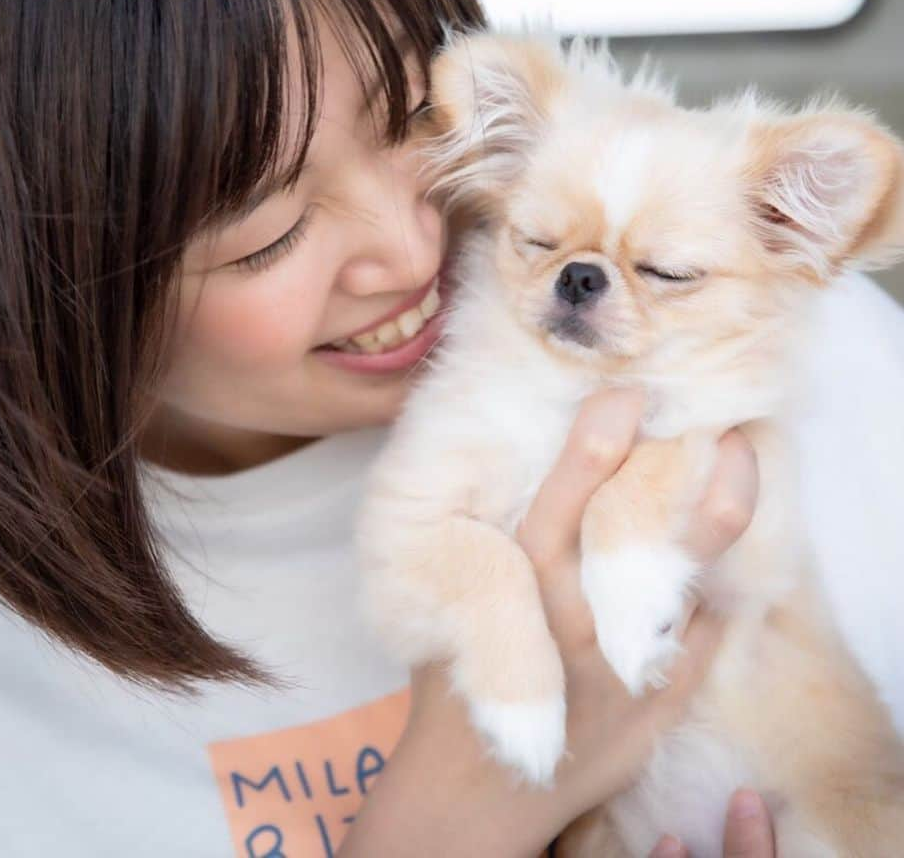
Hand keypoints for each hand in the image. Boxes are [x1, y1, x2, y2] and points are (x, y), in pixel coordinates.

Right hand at [340, 390, 759, 856]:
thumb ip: (486, 550)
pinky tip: (733, 549)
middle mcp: (570, 637)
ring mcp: (620, 680)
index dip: (587, 457)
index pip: (552, 519)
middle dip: (664, 475)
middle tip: (704, 415)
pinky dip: (719, 596)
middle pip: (624, 545)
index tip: (619, 398)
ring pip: (676, 590)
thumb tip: (512, 467)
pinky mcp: (653, 712)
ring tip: (736, 460)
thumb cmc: (455, 686)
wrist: (473, 793)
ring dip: (710, 524)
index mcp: (513, 604)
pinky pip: (699, 645)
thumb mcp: (454, 609)